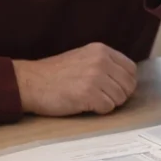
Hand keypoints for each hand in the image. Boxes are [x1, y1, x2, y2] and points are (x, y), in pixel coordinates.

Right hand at [13, 42, 137, 116]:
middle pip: (128, 85)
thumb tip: (125, 79)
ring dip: (108, 103)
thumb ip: (104, 63)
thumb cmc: (55, 74)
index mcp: (101, 50)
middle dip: (119, 95)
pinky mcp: (88, 94)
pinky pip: (108, 108)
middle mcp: (101, 61)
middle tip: (101, 97)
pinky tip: (85, 105)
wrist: (30, 82)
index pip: (131, 69)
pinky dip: (99, 110)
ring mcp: (96, 77)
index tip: (114, 89)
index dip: (125, 83)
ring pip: (120, 98)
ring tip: (90, 100)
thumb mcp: (83, 57)